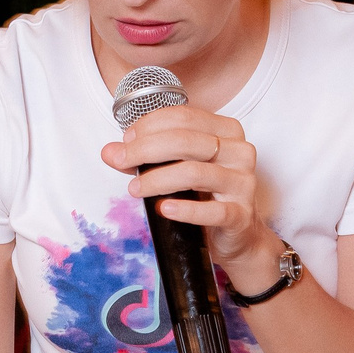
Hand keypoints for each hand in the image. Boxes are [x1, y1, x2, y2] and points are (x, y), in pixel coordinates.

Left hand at [100, 103, 282, 283]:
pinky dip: (184, 209)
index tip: (126, 141)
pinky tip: (163, 208)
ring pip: (195, 172)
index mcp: (227, 131)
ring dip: (157, 179)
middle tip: (122, 160)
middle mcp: (240, 152)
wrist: (238, 235)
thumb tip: (110, 152)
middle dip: (146, 149)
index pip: (185, 117)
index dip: (150, 125)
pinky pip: (211, 210)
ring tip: (134, 188)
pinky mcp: (240, 214)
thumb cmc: (207, 195)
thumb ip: (146, 158)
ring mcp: (243, 183)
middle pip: (187, 141)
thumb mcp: (178, 169)